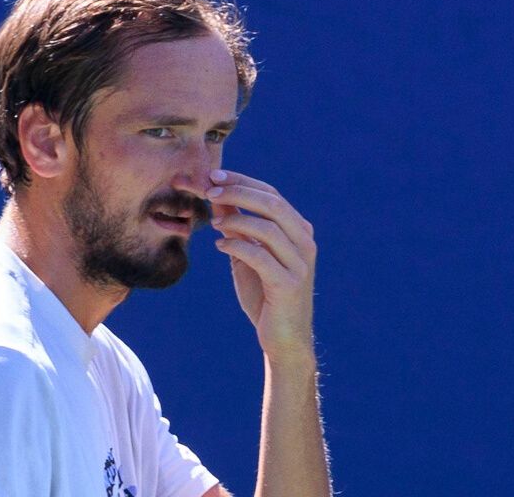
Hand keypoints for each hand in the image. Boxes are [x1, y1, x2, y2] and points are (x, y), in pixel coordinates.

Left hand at [207, 170, 316, 361]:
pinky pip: (261, 256)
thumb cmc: (265, 294)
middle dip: (238, 193)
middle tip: (210, 190)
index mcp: (298, 230)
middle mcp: (304, 242)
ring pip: (269, 227)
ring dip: (236, 218)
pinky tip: (219, 246)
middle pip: (272, 204)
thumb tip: (217, 198)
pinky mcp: (288, 284)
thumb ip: (238, 228)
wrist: (283, 338)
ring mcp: (299, 263)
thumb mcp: (248, 255)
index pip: (270, 194)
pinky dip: (237, 246)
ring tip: (212, 221)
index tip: (214, 175)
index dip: (242, 181)